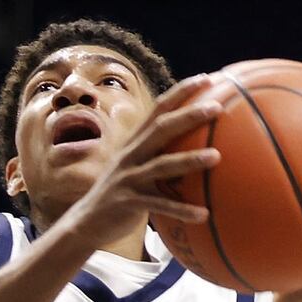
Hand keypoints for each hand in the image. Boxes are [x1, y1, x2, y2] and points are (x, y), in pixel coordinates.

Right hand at [65, 73, 223, 249]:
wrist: (85, 223)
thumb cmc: (120, 195)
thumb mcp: (135, 169)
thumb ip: (159, 155)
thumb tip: (196, 147)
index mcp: (134, 143)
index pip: (158, 109)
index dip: (181, 92)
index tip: (206, 78)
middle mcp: (130, 156)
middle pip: (160, 129)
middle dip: (188, 115)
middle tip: (216, 107)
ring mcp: (128, 178)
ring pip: (161, 165)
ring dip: (189, 159)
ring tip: (216, 156)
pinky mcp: (128, 203)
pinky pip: (160, 205)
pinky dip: (182, 210)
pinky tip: (204, 214)